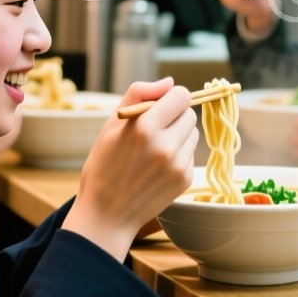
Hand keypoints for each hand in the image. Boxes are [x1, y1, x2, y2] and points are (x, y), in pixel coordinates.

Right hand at [65, 79, 197, 260]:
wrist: (106, 214)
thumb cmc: (104, 165)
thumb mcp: (111, 125)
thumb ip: (139, 94)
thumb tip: (169, 82)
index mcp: (144, 127)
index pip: (181, 95)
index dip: (170, 98)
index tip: (159, 106)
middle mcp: (165, 145)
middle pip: (189, 113)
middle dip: (174, 116)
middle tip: (154, 129)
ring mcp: (178, 164)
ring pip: (192, 133)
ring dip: (179, 135)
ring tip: (154, 149)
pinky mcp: (185, 179)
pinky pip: (191, 153)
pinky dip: (178, 155)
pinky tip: (157, 167)